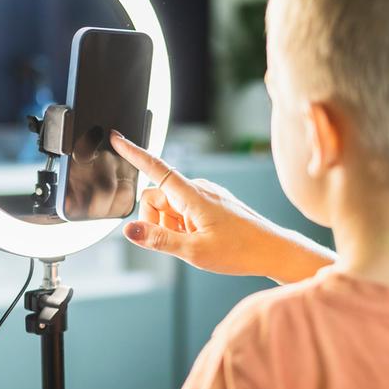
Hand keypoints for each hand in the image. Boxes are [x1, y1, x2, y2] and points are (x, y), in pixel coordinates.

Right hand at [109, 131, 334, 282]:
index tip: (116, 138)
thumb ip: (158, 240)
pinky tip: (201, 239)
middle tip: (180, 241)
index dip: (133, 153)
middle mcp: (197, 189)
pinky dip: (182, 227)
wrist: (273, 251)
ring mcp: (205, 195)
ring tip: (195, 242)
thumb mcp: (194, 251)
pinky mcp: (211, 203)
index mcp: (192, 195)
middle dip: (156, 221)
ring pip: (168, 208)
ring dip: (171, 227)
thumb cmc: (240, 250)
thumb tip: (129, 231)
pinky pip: (183, 211)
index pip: (155, 168)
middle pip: (155, 198)